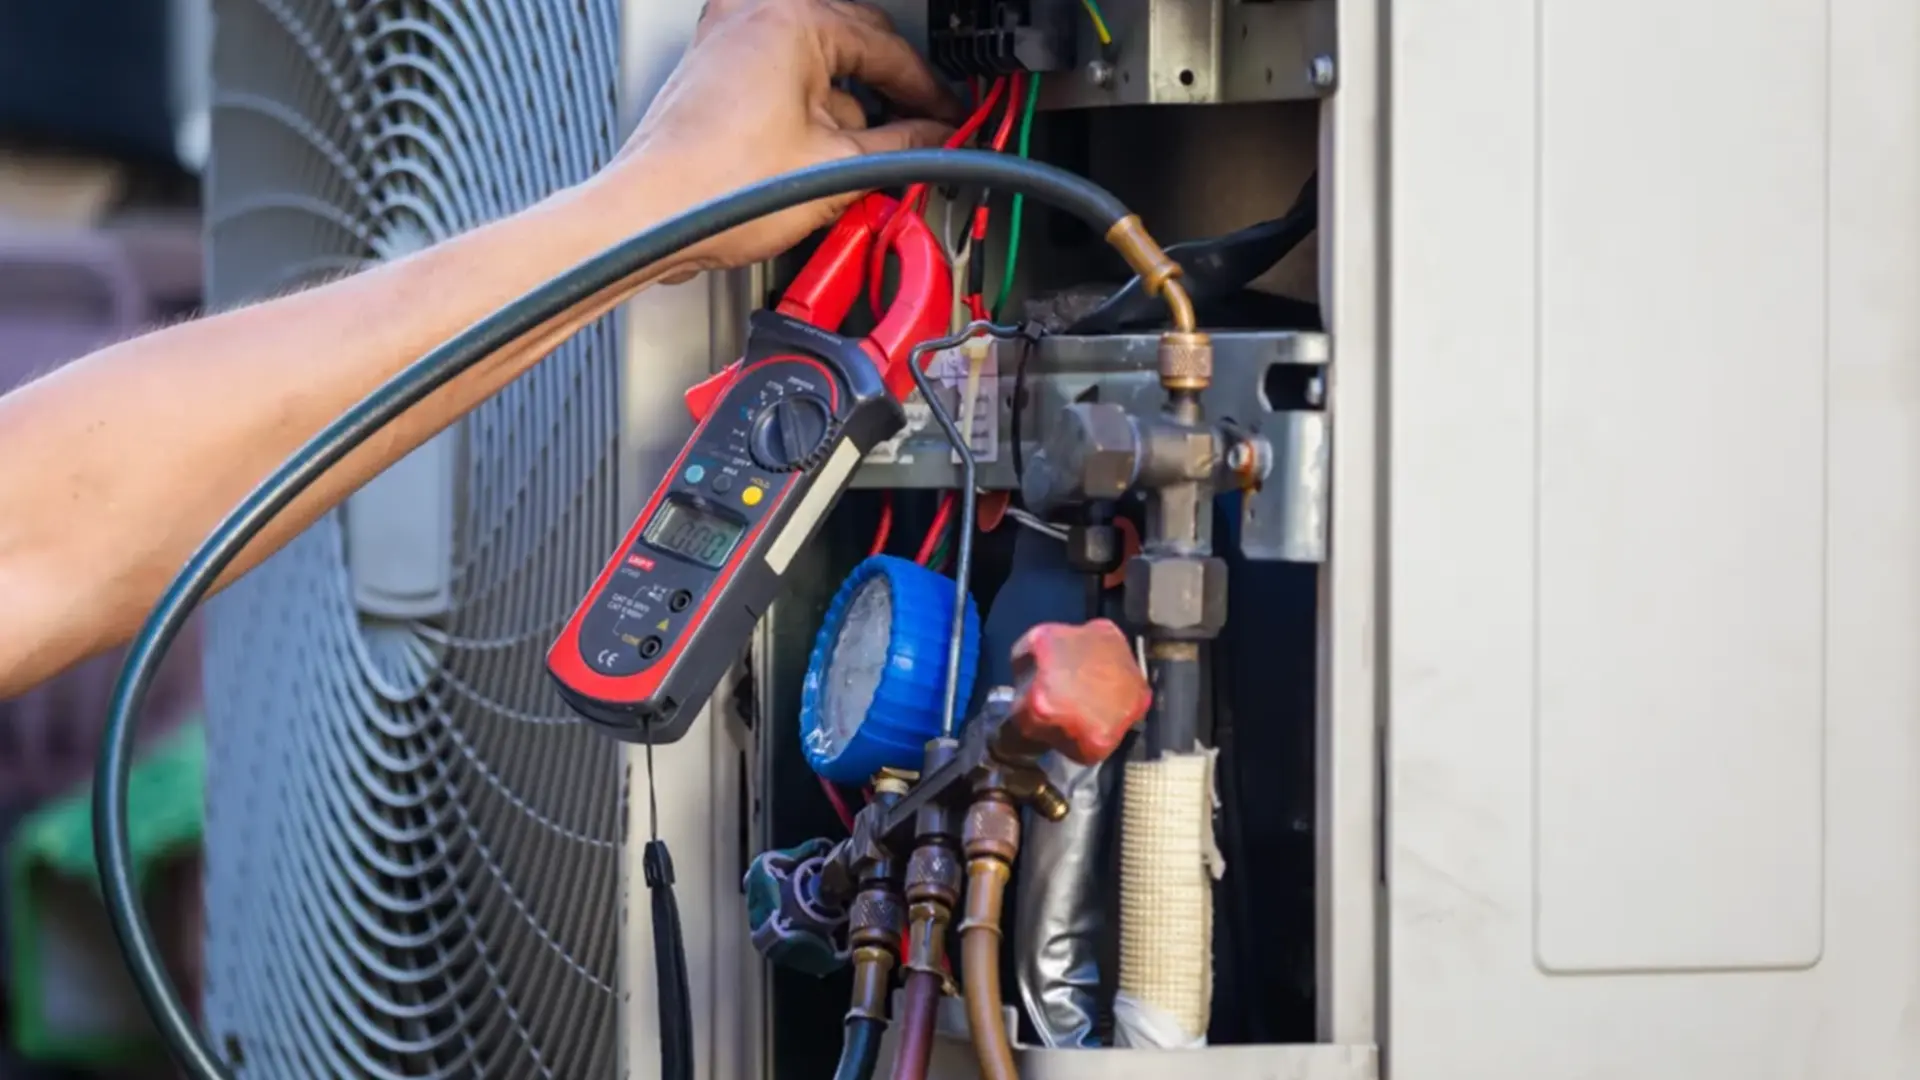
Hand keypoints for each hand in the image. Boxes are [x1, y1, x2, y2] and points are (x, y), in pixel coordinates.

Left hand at [601, 0, 960, 276]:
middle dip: (891, 92)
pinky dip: (809, 107)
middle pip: (854, 42)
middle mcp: (757, 13)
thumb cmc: (715, 190)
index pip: (888, 47)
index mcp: (792, 19)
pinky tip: (825, 151)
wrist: (651, 222)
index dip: (930, 91)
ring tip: (869, 154)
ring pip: (818, 61)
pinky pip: (783, 74)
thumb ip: (902, 148)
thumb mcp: (836, 168)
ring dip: (848, 104)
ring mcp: (729, 37)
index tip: (950, 118)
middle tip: (924, 128)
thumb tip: (935, 141)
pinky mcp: (715, 69)